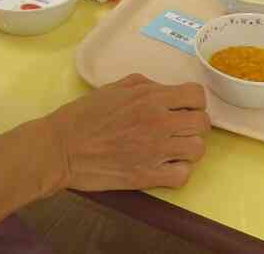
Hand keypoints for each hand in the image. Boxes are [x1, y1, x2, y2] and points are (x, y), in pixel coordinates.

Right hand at [43, 74, 210, 191]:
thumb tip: (164, 92)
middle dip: (193, 124)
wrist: (61, 148)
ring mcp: (155, 151)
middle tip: (178, 129)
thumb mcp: (115, 88)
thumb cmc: (83, 115)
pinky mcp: (147, 177)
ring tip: (172, 148)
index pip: (197, 96)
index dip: (193, 101)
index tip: (184, 107)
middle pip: (203, 123)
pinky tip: (165, 166)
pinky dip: (178, 171)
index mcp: (150, 98)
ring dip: (188, 148)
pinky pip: (183, 175)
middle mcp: (159, 123)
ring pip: (197, 149)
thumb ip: (145, 86)